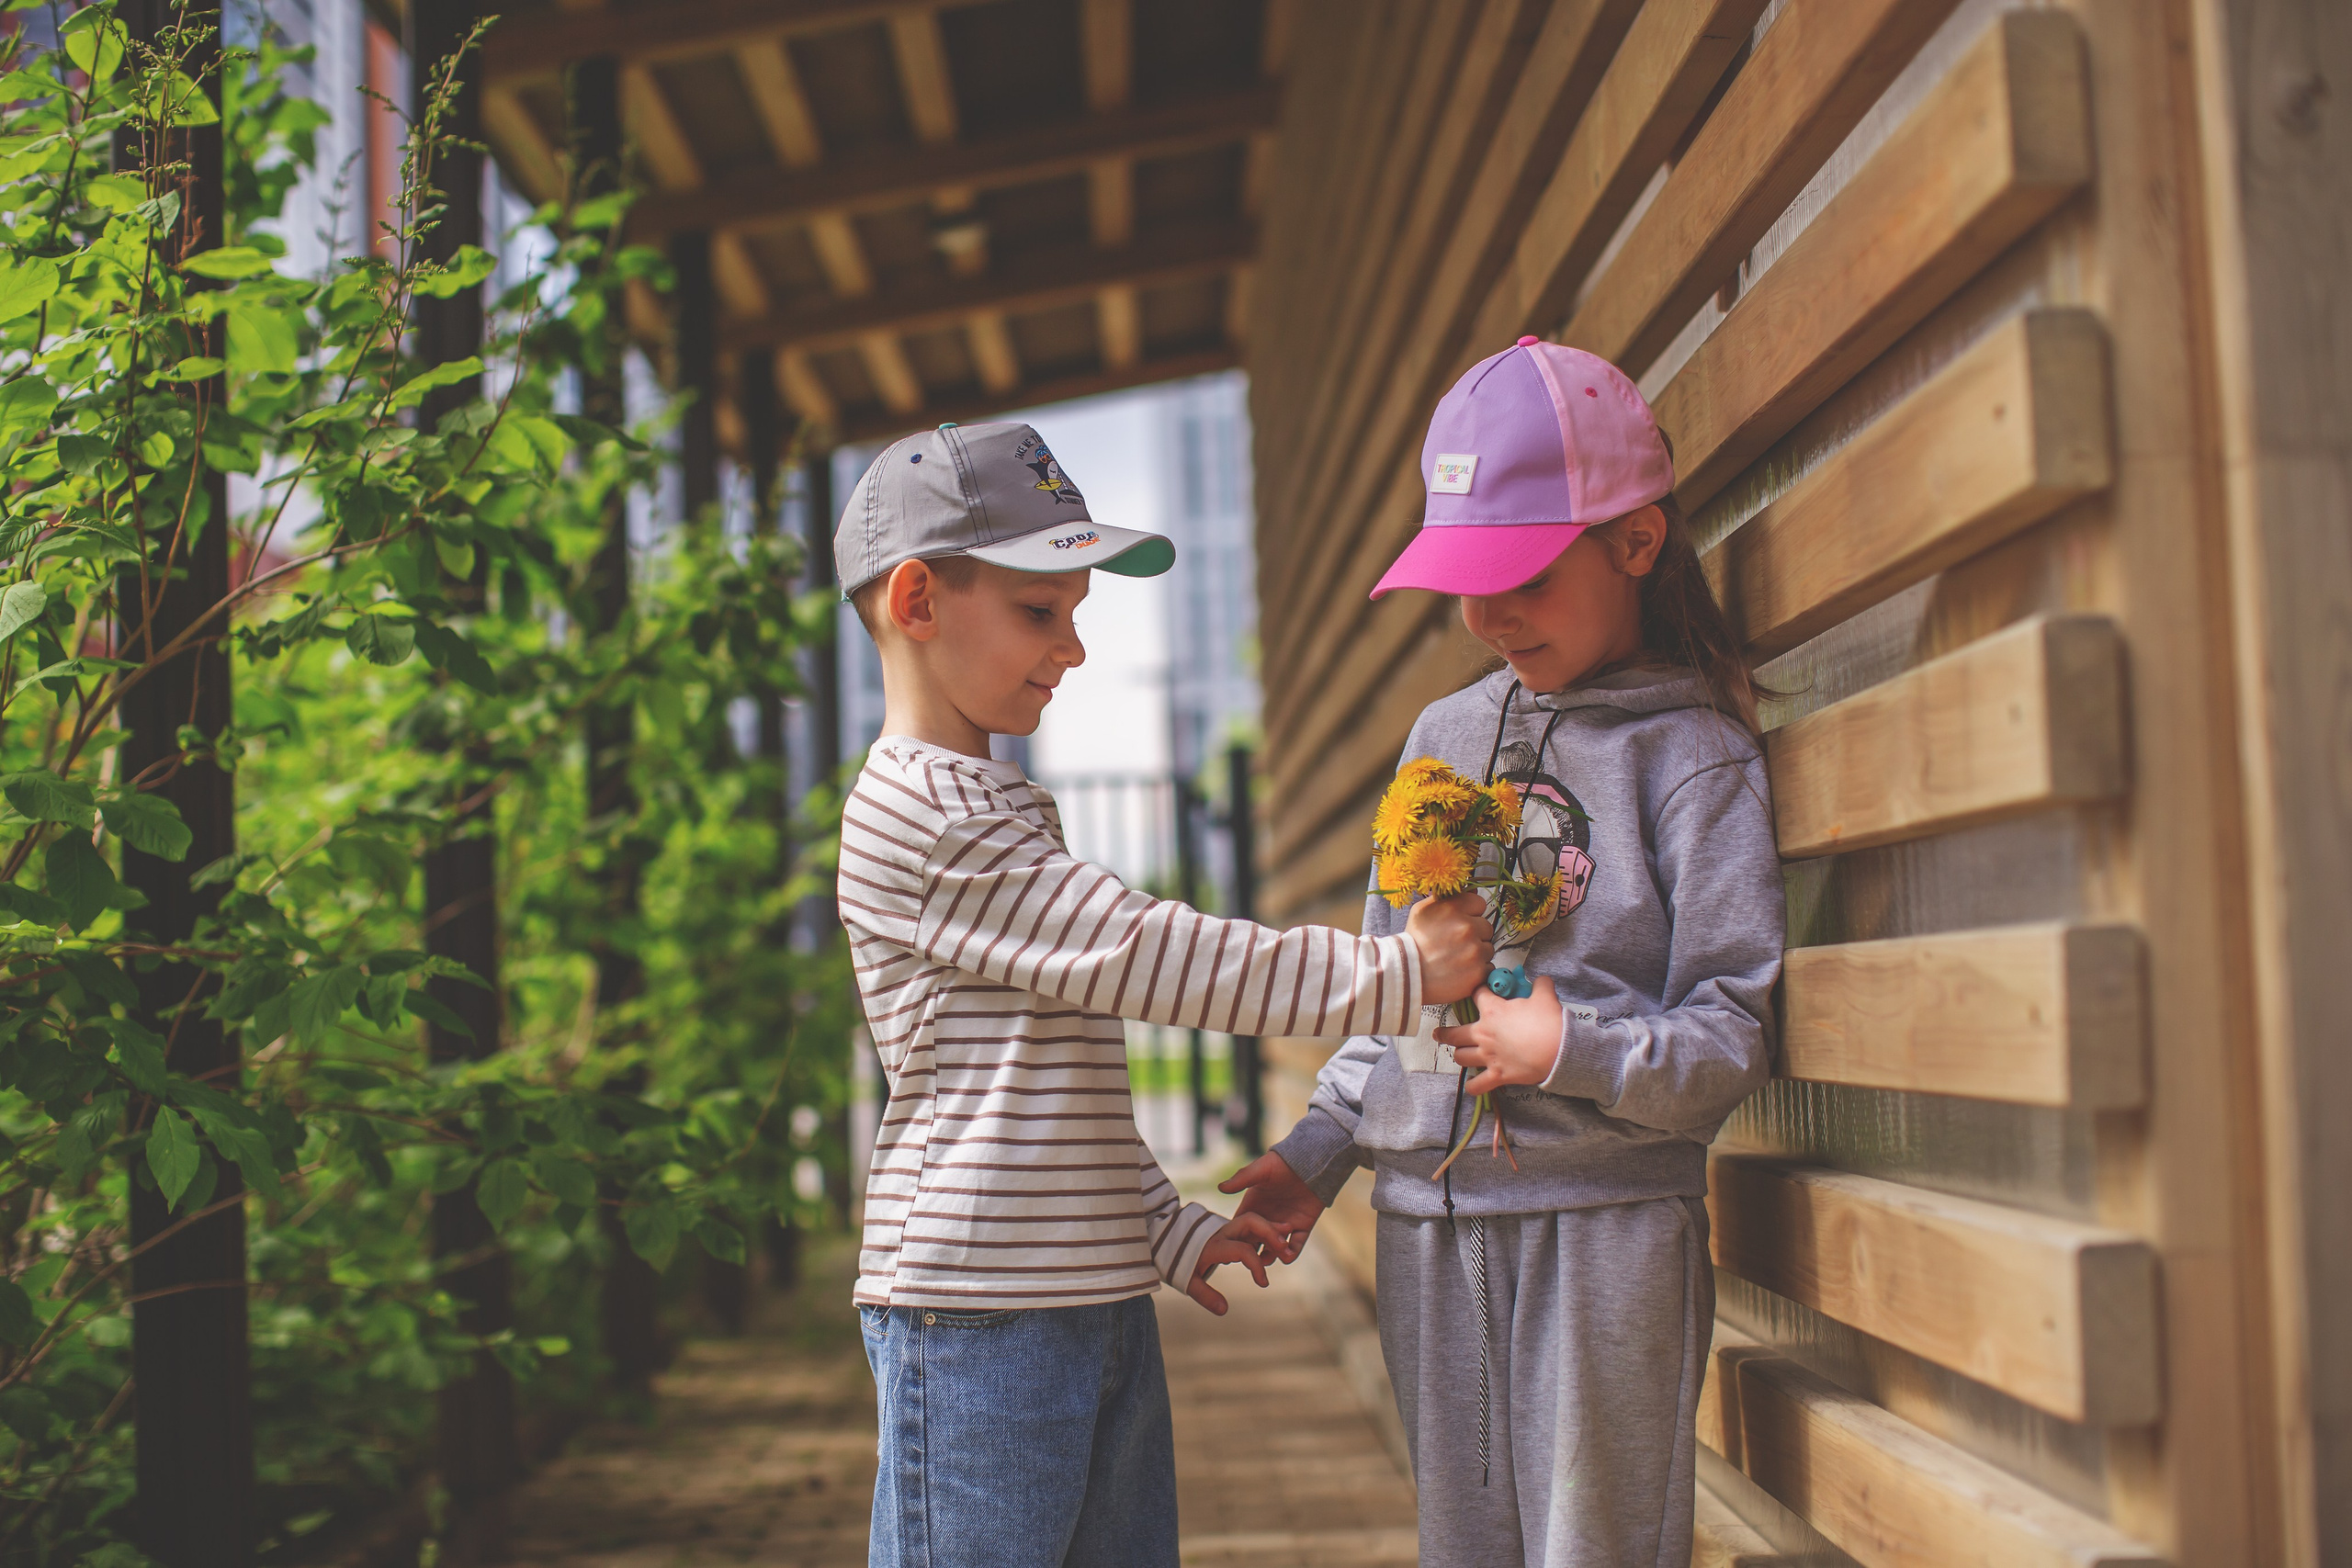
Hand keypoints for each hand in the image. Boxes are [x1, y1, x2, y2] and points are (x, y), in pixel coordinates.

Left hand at [1185, 1211, 1288, 1314]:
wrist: (1165, 1239)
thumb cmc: (1178, 1262)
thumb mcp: (1188, 1280)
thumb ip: (1205, 1295)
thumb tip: (1224, 1310)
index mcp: (1213, 1245)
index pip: (1242, 1251)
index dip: (1256, 1266)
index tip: (1263, 1283)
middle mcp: (1222, 1232)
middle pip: (1250, 1222)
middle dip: (1269, 1232)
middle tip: (1285, 1247)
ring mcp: (1226, 1227)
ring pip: (1252, 1219)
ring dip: (1271, 1227)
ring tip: (1289, 1232)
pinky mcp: (1230, 1227)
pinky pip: (1250, 1224)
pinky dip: (1265, 1228)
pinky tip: (1278, 1235)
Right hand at [1219, 1151, 1325, 1262]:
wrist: (1312, 1163)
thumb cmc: (1283, 1163)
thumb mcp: (1260, 1170)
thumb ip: (1242, 1179)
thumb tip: (1221, 1188)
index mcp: (1254, 1205)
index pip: (1242, 1226)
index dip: (1236, 1238)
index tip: (1231, 1250)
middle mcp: (1268, 1217)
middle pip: (1257, 1241)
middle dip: (1254, 1252)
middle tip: (1252, 1261)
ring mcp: (1285, 1223)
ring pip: (1276, 1247)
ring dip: (1273, 1255)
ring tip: (1270, 1259)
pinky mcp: (1303, 1226)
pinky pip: (1296, 1244)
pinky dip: (1292, 1253)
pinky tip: (1288, 1256)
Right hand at [1406, 891, 1493, 1003]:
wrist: (1406, 975)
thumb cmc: (1413, 942)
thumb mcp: (1421, 911)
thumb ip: (1445, 898)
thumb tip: (1470, 890)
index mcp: (1454, 909)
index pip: (1479, 903)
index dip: (1470, 913)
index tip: (1460, 923)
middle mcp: (1467, 927)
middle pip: (1486, 926)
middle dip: (1475, 934)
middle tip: (1456, 944)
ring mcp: (1474, 950)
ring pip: (1488, 948)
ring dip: (1477, 953)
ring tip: (1456, 959)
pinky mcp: (1478, 971)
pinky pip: (1488, 967)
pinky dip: (1478, 971)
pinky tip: (1461, 971)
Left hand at [1436, 975, 1564, 1094]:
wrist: (1558, 1049)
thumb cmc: (1549, 1021)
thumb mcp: (1545, 997)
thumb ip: (1541, 986)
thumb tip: (1543, 980)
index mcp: (1493, 1011)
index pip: (1478, 995)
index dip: (1479, 991)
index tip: (1480, 992)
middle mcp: (1484, 1033)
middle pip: (1455, 1033)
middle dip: (1445, 1033)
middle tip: (1438, 1034)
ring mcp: (1488, 1056)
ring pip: (1461, 1057)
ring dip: (1459, 1056)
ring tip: (1459, 1054)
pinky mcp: (1497, 1075)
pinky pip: (1478, 1085)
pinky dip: (1473, 1086)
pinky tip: (1472, 1085)